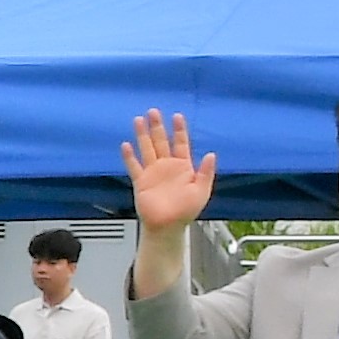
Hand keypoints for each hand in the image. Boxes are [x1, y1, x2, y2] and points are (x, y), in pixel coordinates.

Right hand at [124, 107, 215, 235]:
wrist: (168, 227)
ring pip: (147, 149)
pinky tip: (126, 145)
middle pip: (161, 141)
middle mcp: (167, 167)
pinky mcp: (141, 182)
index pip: (181, 143)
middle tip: (154, 111)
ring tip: (138, 120)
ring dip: (142, 135)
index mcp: (183, 167)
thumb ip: (206, 172)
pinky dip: (129, 156)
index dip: (179, 130)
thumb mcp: (202, 190)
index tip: (177, 116)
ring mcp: (153, 173)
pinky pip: (134, 166)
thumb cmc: (186, 212)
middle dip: (157, 126)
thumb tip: (212, 154)